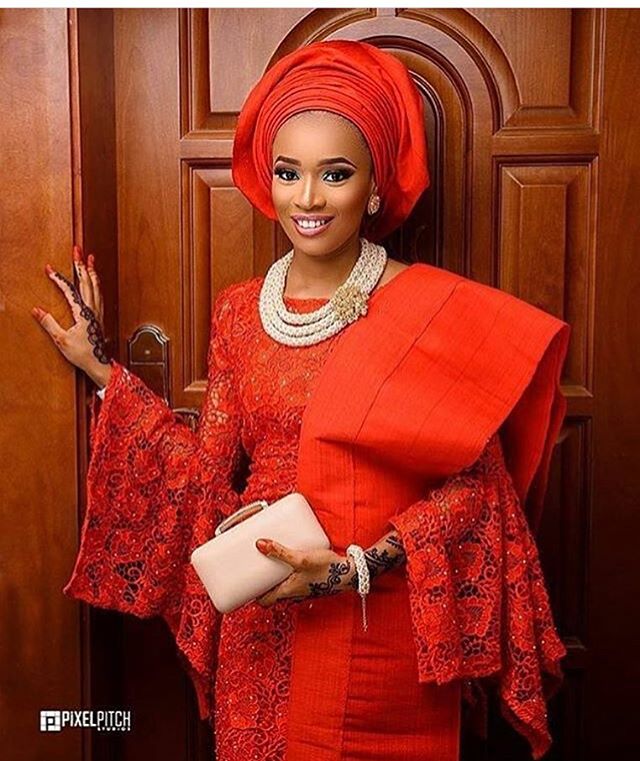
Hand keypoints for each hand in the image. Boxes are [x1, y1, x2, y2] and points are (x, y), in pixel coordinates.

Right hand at [31, 244, 111, 386]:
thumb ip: (49, 324)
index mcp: (83, 314)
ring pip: (96, 287)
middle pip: (87, 282)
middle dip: (81, 265)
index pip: (70, 291)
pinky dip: (97, 284)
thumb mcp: (62, 340)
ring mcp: (98, 313)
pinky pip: (100, 295)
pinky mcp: (101, 317)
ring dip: (92, 272)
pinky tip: (96, 282)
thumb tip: (37, 310)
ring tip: (90, 260)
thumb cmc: (83, 354)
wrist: (100, 365)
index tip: (50, 269)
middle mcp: (93, 310)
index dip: (59, 279)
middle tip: (78, 250)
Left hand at [254, 539, 355, 607]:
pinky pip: (295, 579)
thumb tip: (259, 544)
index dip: (253, 595)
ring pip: (284, 586)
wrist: (351, 573)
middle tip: (256, 568)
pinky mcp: (311, 581)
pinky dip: (289, 572)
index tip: (244, 584)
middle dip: (263, 582)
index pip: (265, 600)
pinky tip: (292, 558)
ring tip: (271, 561)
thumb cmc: (327, 569)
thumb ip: (280, 552)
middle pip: (273, 592)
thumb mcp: (301, 558)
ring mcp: (304, 588)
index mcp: (288, 591)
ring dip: (276, 577)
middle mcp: (295, 592)